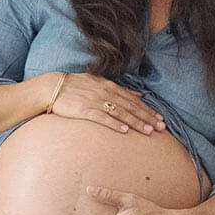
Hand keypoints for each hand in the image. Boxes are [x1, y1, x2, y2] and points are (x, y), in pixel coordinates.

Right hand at [50, 74, 165, 135]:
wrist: (53, 87)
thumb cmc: (77, 86)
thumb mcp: (100, 83)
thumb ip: (120, 89)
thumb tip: (139, 94)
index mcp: (110, 86)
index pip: (133, 100)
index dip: (148, 110)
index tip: (160, 118)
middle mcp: (105, 93)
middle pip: (131, 107)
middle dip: (147, 118)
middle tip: (161, 128)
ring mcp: (95, 101)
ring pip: (121, 113)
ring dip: (136, 122)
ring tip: (149, 131)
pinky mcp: (84, 110)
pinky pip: (102, 118)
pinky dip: (114, 124)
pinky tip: (124, 130)